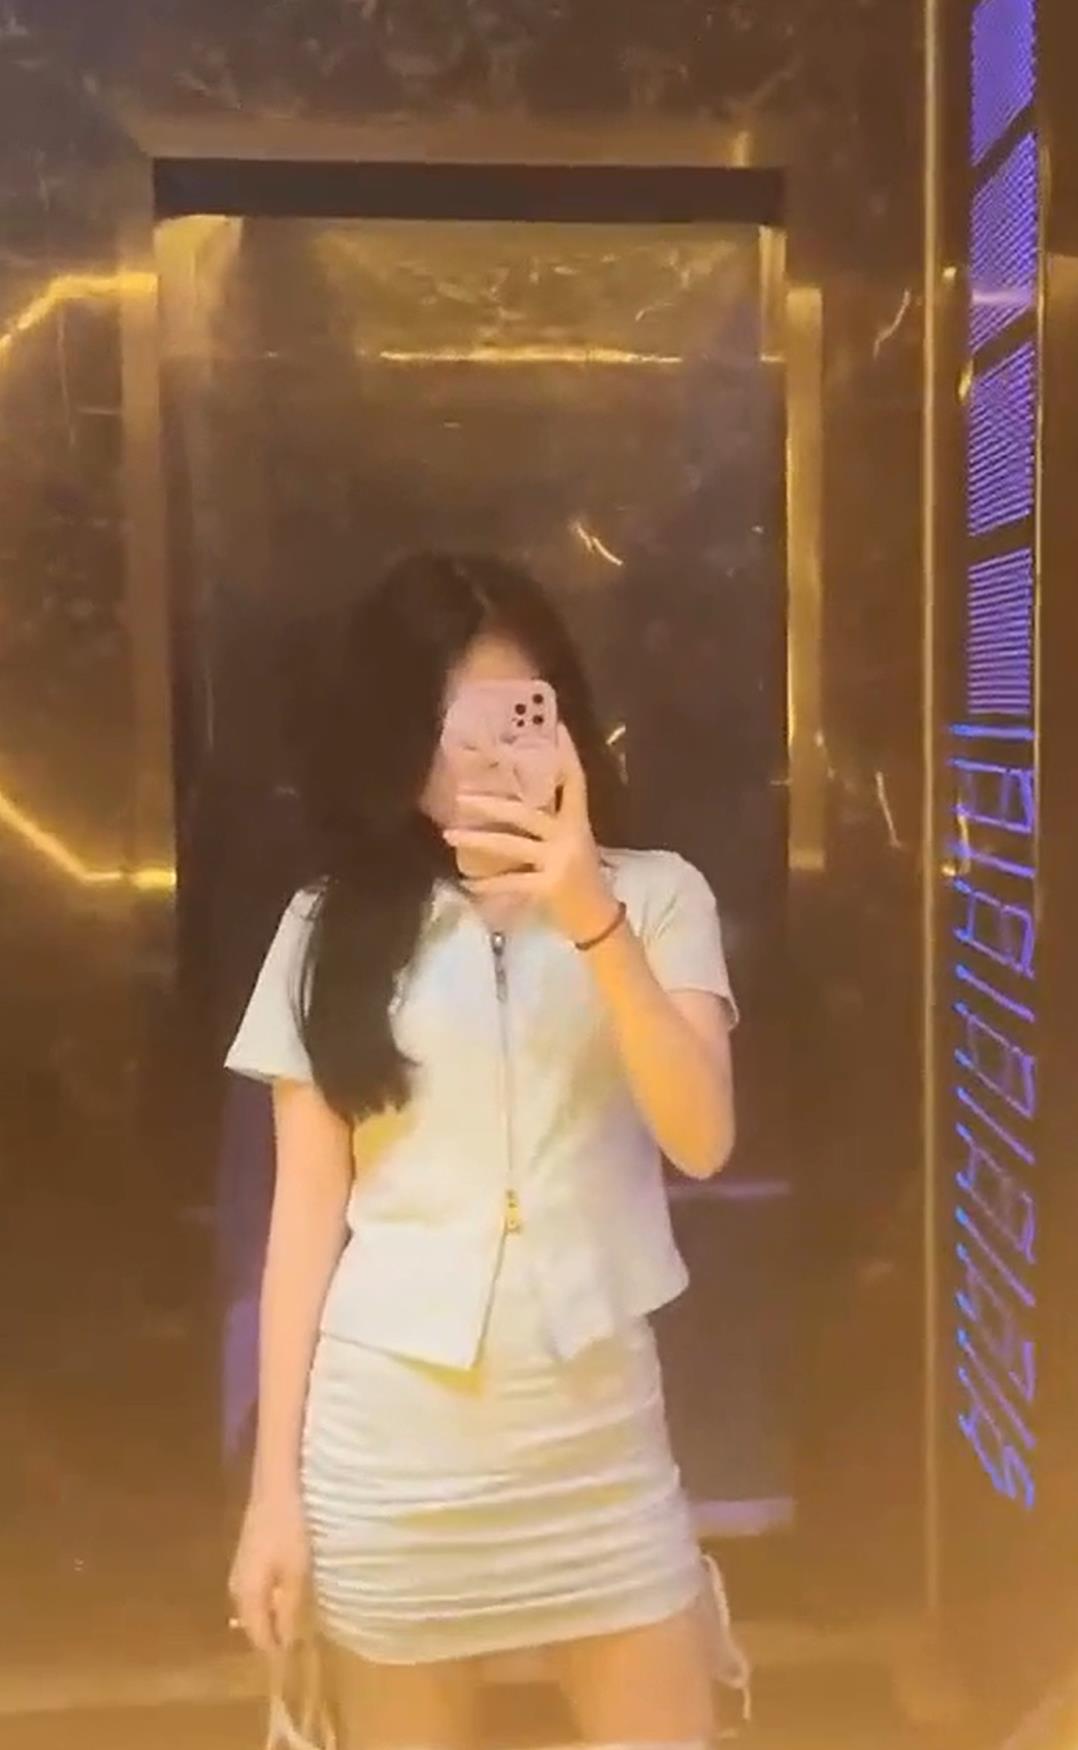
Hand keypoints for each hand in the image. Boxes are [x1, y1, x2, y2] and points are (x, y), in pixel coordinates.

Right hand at [228, 1488, 310, 1656]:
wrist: (275, 1486)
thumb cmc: (289, 1530)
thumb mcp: (296, 1572)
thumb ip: (290, 1609)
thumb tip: (287, 1643)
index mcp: (247, 1595)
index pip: (259, 1636)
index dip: (276, 1651)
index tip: (294, 1662)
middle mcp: (236, 1586)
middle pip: (252, 1623)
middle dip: (271, 1635)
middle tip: (295, 1644)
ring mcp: (239, 1568)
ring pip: (252, 1605)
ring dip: (270, 1615)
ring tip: (292, 1621)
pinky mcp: (246, 1553)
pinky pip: (255, 1589)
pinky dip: (269, 1597)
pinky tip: (284, 1593)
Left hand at [444, 726, 619, 943]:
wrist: (599, 919)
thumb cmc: (582, 878)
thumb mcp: (574, 842)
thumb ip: (554, 820)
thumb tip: (518, 798)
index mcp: (578, 822)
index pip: (575, 782)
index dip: (567, 755)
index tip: (558, 728)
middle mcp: (569, 837)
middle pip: (526, 812)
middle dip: (491, 804)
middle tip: (460, 795)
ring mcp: (559, 861)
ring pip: (511, 845)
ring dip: (477, 839)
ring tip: (448, 833)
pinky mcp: (548, 887)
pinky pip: (510, 881)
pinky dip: (487, 883)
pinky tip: (467, 883)